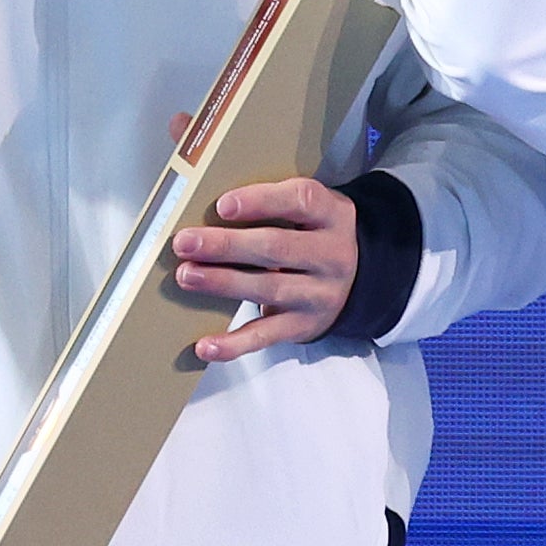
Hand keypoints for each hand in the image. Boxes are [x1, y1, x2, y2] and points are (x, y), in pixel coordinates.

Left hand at [169, 174, 361, 362]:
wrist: (360, 279)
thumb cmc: (317, 235)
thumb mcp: (312, 209)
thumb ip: (274, 201)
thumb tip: (208, 200)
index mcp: (332, 215)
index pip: (301, 200)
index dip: (260, 202)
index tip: (222, 206)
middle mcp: (331, 255)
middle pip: (276, 247)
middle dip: (226, 245)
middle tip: (186, 243)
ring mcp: (319, 294)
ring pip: (267, 288)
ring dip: (222, 282)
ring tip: (187, 275)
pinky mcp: (304, 326)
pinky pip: (266, 336)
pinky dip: (233, 343)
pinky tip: (206, 345)